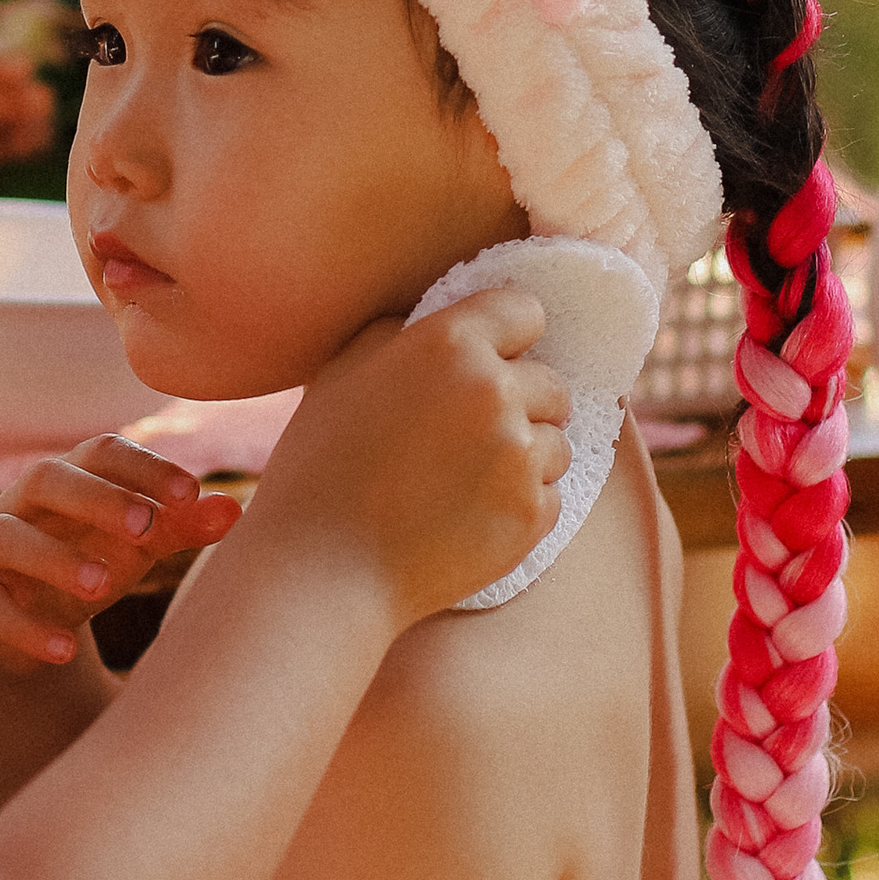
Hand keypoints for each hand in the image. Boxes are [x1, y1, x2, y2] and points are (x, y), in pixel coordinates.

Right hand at [0, 439, 243, 673]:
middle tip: (145, 527)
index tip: (190, 494)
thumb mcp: (140, 544)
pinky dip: (26, 628)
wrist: (32, 622)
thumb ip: (182, 526)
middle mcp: (25, 502)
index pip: (104, 452)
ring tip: (104, 586)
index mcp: (72, 474)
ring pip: (10, 538)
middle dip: (97, 498)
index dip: (146, 469)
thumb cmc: (95, 558)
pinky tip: (66, 650)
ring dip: (57, 558)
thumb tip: (234, 509)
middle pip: (49, 478)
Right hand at [251, 288, 570, 623]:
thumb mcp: (344, 371)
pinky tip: (468, 515)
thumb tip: (447, 322)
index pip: (525, 311)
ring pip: (557, 442)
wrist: (321, 568)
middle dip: (521, 403)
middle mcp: (495, 391)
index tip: (487, 362)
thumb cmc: (321, 466)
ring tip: (462, 480)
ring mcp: (520, 457)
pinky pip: (551, 495)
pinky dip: (521, 505)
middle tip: (465, 435)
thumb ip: (404, 331)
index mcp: (449, 343)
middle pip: (552, 382)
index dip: (508, 337)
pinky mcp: (531, 515)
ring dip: (525, 456)